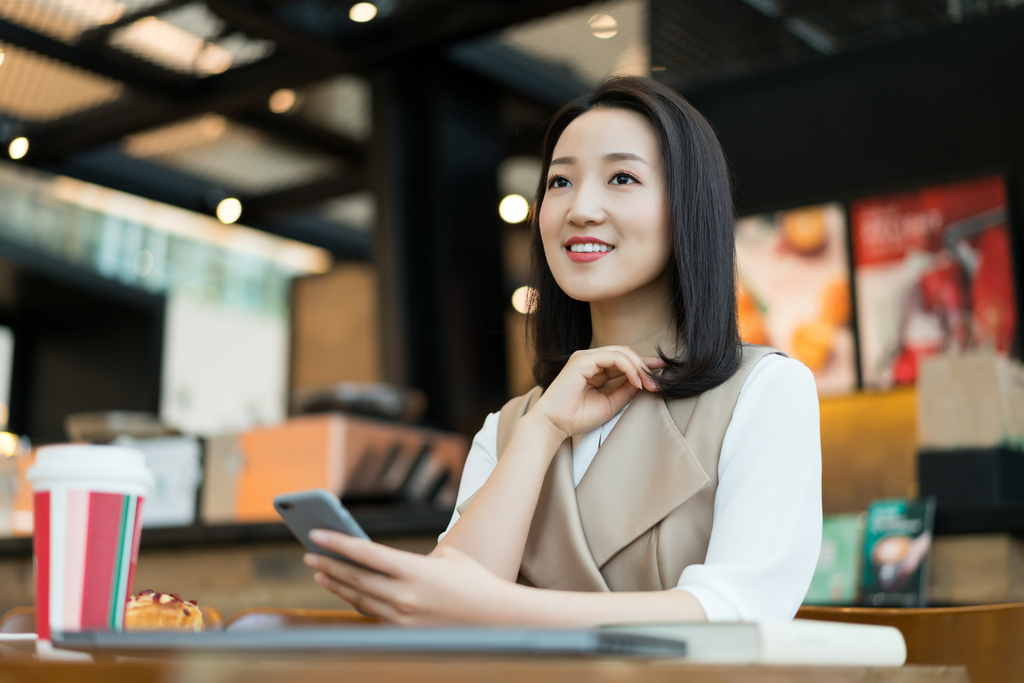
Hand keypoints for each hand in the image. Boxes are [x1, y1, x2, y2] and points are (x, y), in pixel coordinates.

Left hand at [304, 530, 516, 624]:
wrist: (496, 618)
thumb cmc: (473, 580)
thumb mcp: (445, 556)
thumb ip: (410, 560)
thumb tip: (382, 562)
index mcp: (415, 571)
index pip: (366, 554)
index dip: (337, 543)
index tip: (316, 535)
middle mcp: (405, 596)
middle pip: (356, 578)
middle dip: (329, 565)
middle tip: (309, 555)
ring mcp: (403, 617)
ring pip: (360, 598)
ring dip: (337, 585)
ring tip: (320, 574)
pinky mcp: (405, 632)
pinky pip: (373, 613)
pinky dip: (357, 600)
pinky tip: (346, 591)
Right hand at [530, 346, 663, 441]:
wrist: (554, 425)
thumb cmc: (577, 417)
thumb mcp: (610, 403)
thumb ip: (625, 390)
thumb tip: (644, 381)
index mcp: (594, 368)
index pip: (623, 360)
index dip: (643, 364)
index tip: (662, 371)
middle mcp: (590, 359)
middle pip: (625, 353)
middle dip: (645, 366)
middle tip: (658, 382)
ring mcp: (585, 358)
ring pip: (621, 352)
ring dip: (638, 367)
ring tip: (648, 383)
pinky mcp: (583, 360)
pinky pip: (613, 357)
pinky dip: (628, 368)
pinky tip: (636, 381)